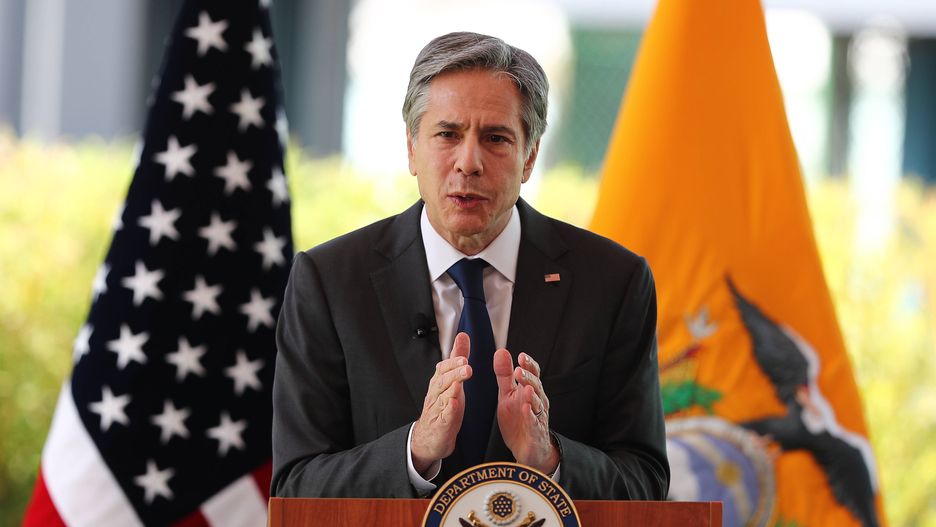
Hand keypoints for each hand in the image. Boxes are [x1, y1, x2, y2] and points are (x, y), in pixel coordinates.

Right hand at [411, 333, 471, 474]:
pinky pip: (444, 417)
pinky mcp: (441, 425)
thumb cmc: (442, 407)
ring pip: (443, 396)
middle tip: (466, 366)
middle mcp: (436, 394)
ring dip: (452, 388)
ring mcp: (438, 410)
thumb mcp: (452, 379)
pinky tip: (454, 404)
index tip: (463, 356)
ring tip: (461, 382)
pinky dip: (448, 411)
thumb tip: (462, 336)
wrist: (429, 438)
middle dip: (454, 372)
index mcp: (439, 383)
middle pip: (442, 380)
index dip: (452, 362)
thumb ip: (457, 358)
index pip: (443, 368)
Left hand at [494, 350, 558, 473]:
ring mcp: (538, 416)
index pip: (533, 374)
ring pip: (537, 403)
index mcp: (530, 390)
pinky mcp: (536, 432)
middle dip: (528, 378)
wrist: (527, 449)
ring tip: (525, 388)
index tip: (521, 356)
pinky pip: (534, 423)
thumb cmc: (518, 419)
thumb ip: (504, 375)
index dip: (528, 365)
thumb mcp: (507, 395)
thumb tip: (501, 351)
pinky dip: (531, 416)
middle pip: (536, 386)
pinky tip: (526, 409)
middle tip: (518, 370)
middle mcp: (538, 401)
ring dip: (532, 395)